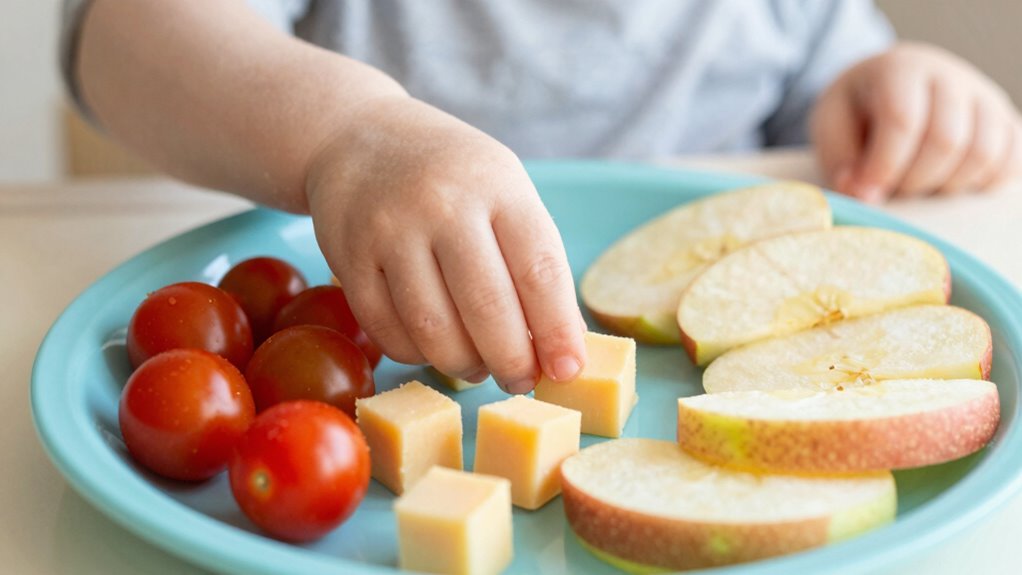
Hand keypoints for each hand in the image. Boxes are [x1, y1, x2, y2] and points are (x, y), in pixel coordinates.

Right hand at [304, 96, 586, 393]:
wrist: (359, 138)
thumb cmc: (450, 176)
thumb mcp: (504, 191)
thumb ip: (532, 259)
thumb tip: (563, 344)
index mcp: (498, 186)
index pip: (539, 271)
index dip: (558, 331)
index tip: (568, 370)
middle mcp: (444, 204)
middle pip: (487, 308)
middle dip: (512, 361)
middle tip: (521, 381)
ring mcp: (391, 230)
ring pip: (434, 329)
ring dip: (464, 365)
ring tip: (476, 366)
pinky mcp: (348, 257)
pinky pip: (388, 331)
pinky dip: (417, 354)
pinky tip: (433, 346)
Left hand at [811, 43, 1021, 201]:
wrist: (889, 87)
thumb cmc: (858, 112)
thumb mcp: (832, 129)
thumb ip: (841, 162)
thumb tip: (864, 197)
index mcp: (899, 70)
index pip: (903, 120)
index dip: (884, 166)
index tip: (868, 193)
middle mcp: (950, 77)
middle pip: (947, 141)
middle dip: (914, 180)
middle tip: (891, 190)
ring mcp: (983, 98)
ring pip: (983, 154)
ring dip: (946, 187)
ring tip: (917, 186)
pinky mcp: (1004, 121)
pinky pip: (1011, 161)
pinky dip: (983, 184)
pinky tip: (950, 186)